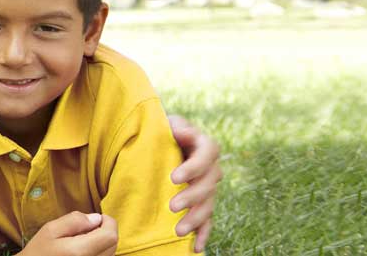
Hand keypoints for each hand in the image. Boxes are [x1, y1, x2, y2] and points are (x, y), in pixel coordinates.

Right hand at [18, 212, 117, 255]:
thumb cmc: (38, 251)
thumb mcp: (50, 230)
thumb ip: (74, 221)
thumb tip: (96, 218)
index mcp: (80, 251)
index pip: (110, 236)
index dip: (108, 222)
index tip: (97, 218)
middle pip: (113, 244)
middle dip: (105, 231)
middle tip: (87, 227)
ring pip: (110, 253)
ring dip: (102, 242)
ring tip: (82, 240)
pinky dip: (98, 251)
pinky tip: (82, 250)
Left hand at [169, 115, 220, 252]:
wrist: (157, 143)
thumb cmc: (160, 132)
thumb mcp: (165, 123)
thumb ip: (175, 126)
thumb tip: (184, 132)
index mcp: (203, 145)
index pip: (208, 153)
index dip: (194, 167)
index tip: (174, 178)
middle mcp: (209, 167)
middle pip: (209, 183)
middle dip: (192, 196)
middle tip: (172, 206)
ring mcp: (207, 187)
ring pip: (208, 204)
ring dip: (195, 219)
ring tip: (178, 230)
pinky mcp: (201, 203)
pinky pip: (207, 220)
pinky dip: (203, 234)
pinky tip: (197, 247)